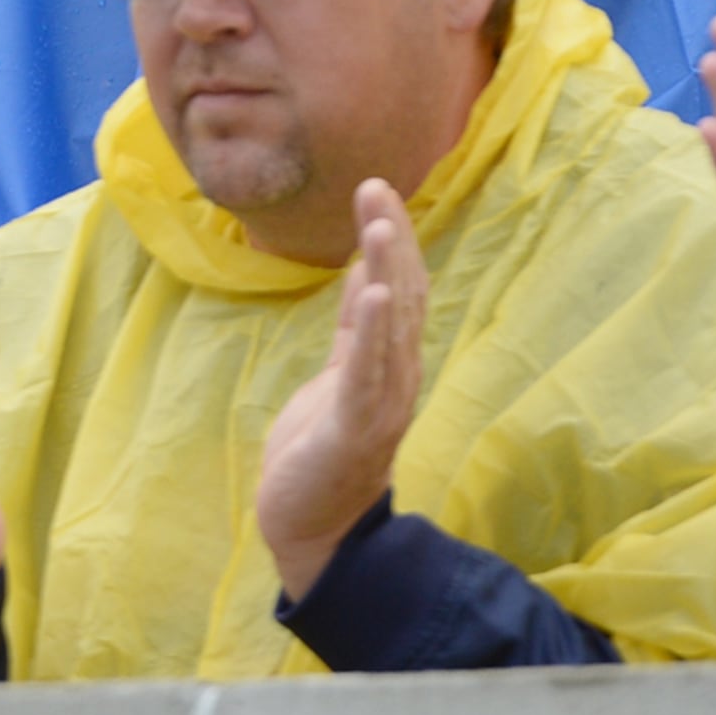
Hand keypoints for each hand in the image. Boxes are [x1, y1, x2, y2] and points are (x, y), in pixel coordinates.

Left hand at [254, 181, 424, 596]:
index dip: (391, 239)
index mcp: (390, 363)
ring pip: (391, 327)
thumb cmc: (324, 448)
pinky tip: (374, 292)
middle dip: (390, 241)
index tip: (377, 190)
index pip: (400, 289)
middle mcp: (397, 378)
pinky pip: (366, 371)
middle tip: (377, 188)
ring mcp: (381, 403)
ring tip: (379, 225)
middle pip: (403, 297)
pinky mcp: (354, 426)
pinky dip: (372, 330)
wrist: (312, 527)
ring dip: (387, 272)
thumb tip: (368, 268)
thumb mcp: (340, 372)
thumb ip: (357, 326)